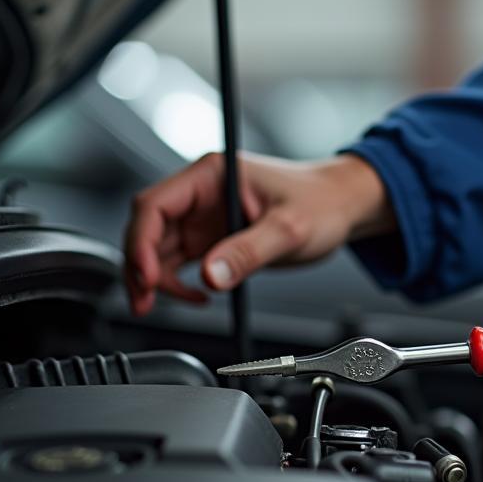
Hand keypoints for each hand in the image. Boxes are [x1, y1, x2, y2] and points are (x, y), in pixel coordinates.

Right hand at [124, 152, 394, 315]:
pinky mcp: (212, 238)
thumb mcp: (289, 228)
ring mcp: (204, 217)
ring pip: (158, 249)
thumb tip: (212, 275)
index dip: (142, 241)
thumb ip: (249, 251)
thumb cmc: (321, 200)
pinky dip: (176, 284)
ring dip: (154, 279)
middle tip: (144, 301)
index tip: (147, 275)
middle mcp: (201, 193)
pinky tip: (194, 298)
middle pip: (148, 229)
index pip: (155, 205)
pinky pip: (179, 262)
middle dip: (140, 266)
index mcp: (212, 175)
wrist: (342, 206)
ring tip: (157, 306)